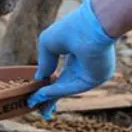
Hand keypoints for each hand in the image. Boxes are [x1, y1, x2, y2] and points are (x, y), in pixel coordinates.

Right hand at [27, 0, 116, 118]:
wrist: (91, 25)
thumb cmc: (71, 28)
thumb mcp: (48, 44)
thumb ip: (44, 63)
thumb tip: (40, 79)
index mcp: (77, 53)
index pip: (62, 72)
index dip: (48, 82)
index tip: (35, 91)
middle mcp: (85, 64)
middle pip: (65, 84)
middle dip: (50, 96)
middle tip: (37, 106)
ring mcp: (91, 72)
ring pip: (68, 87)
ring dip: (51, 97)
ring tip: (35, 103)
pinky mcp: (96, 78)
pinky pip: (74, 87)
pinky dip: (57, 91)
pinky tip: (44, 94)